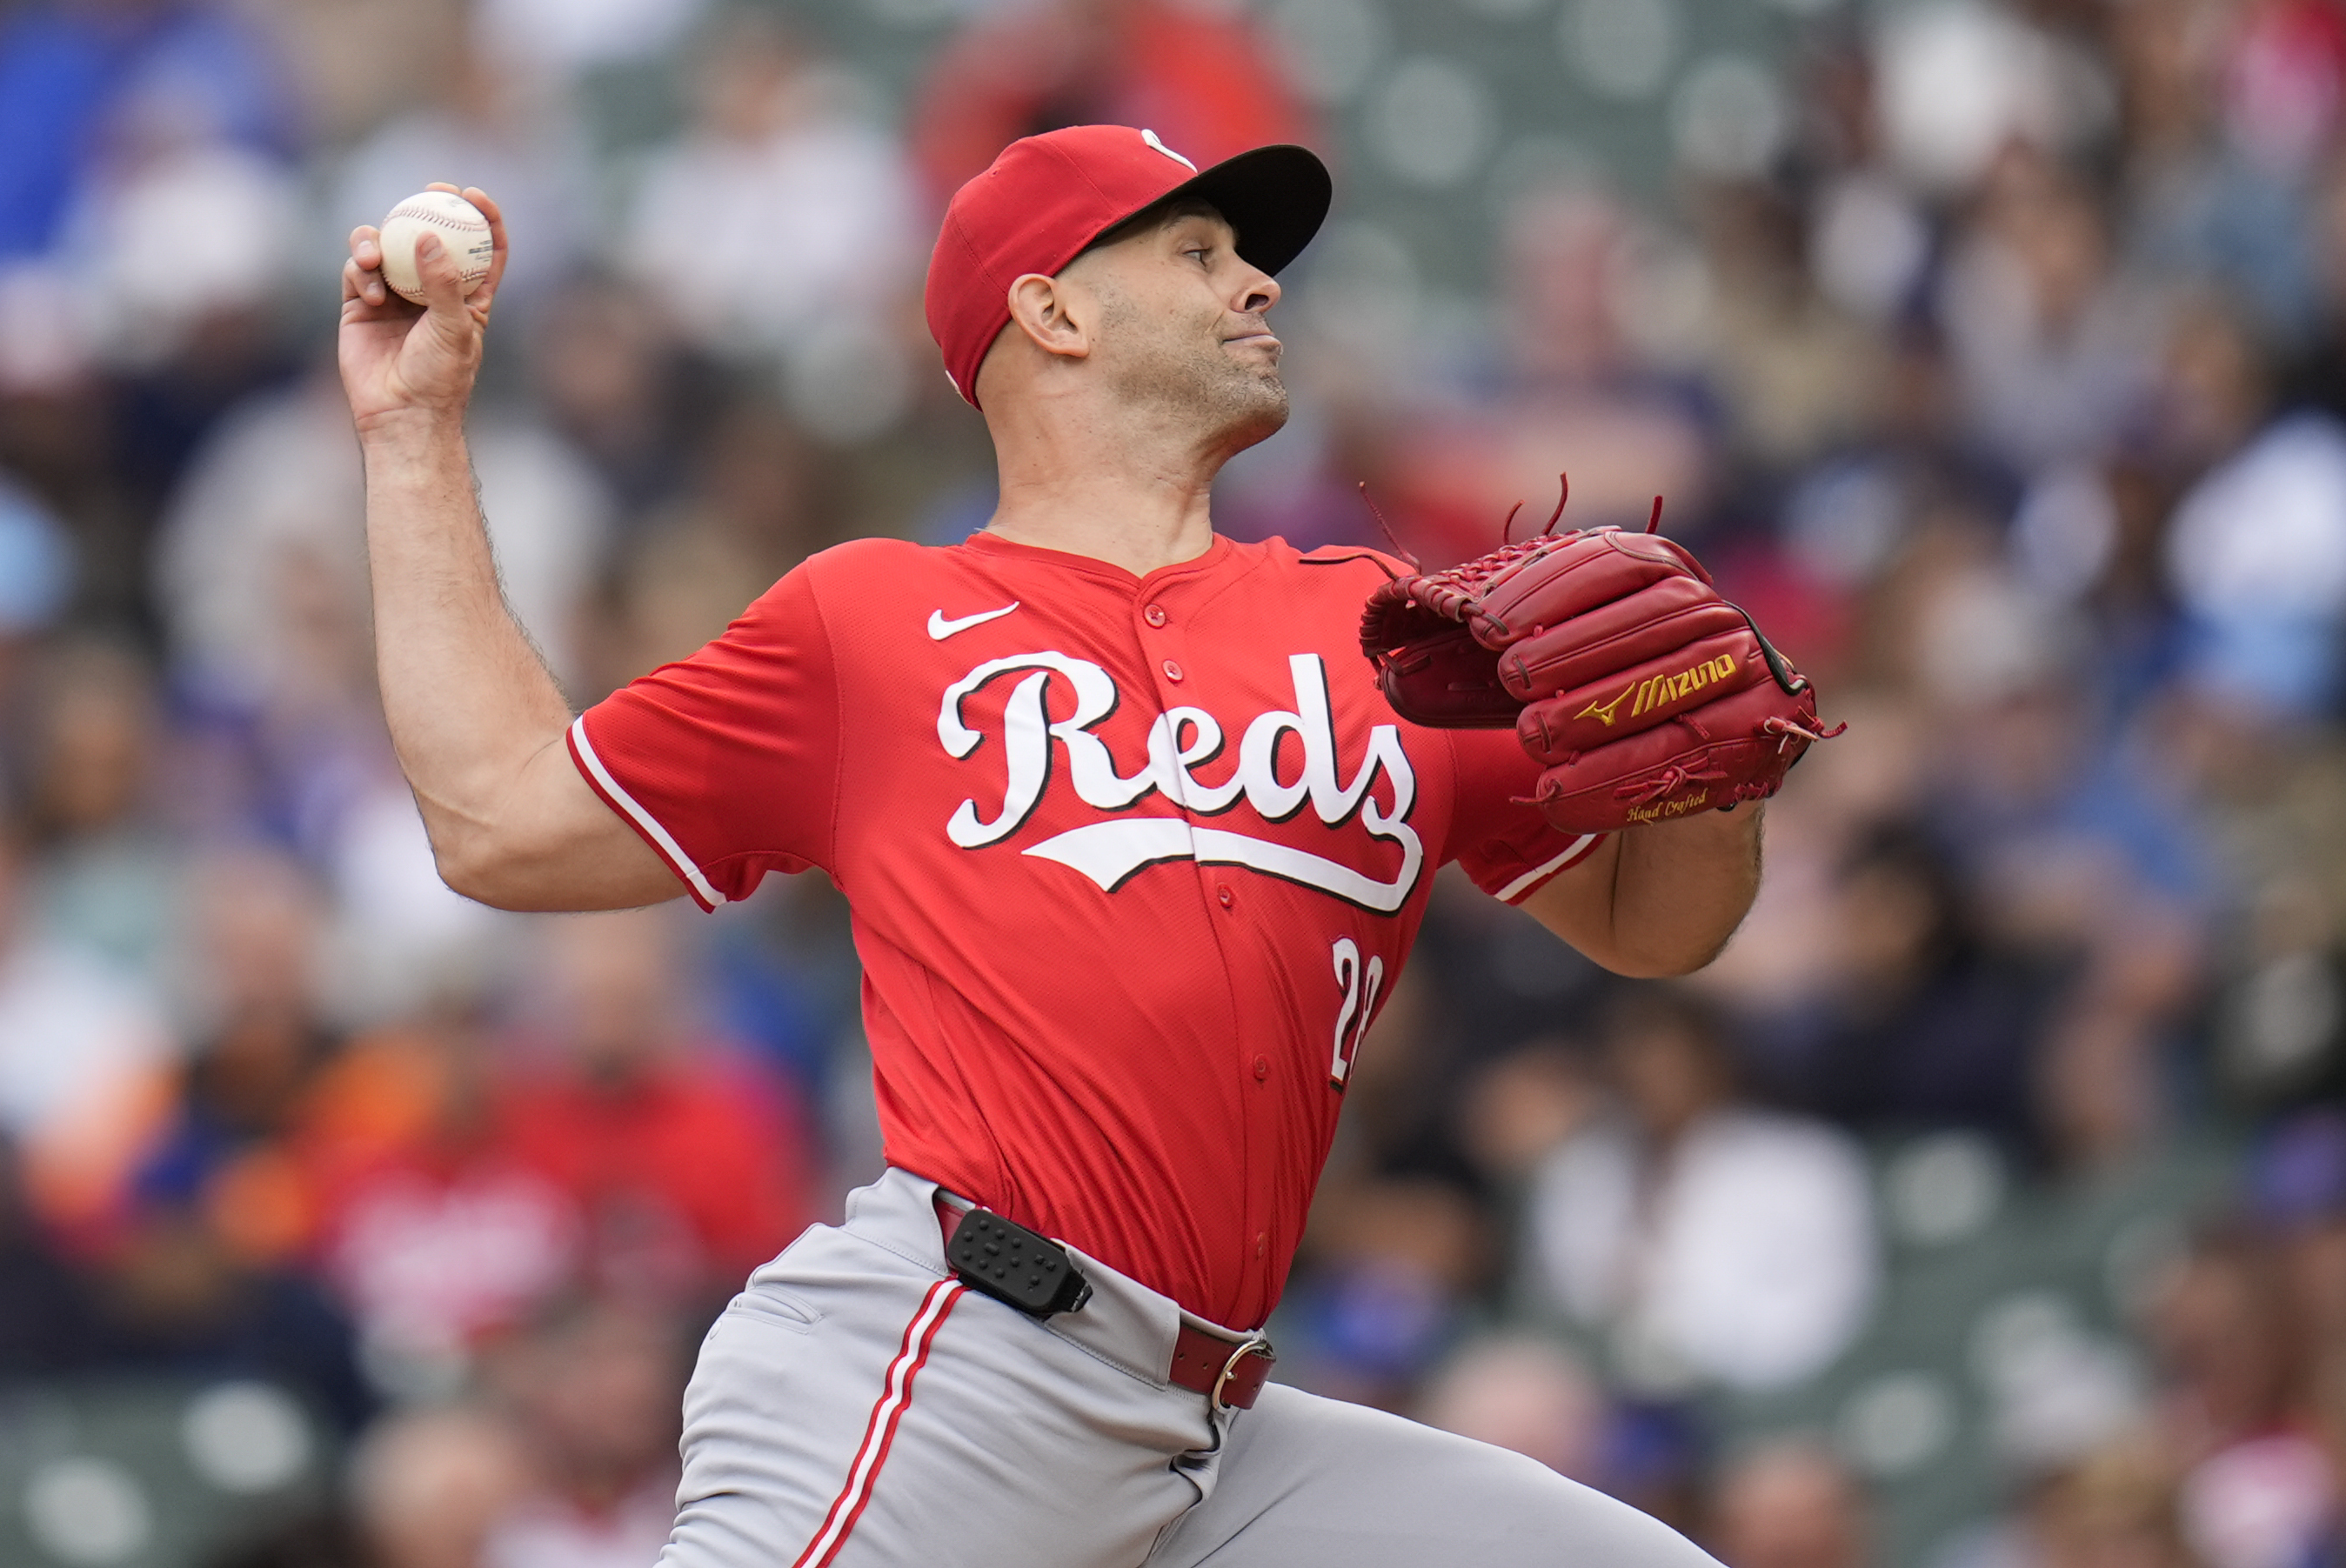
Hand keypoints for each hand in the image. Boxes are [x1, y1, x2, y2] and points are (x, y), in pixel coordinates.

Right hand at [338, 183, 508, 435]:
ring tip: (374, 256)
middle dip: (429, 207)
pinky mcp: (360, 303)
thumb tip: (430, 239)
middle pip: (431, 236)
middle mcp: (430, 291)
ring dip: (378, 239)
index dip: (483, 218)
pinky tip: (370, 292)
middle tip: (428, 191)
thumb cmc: (439, 377)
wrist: (400, 413)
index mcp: (468, 297)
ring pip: (386, 247)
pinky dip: (361, 271)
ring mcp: (394, 295)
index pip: (483, 249)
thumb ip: (444, 284)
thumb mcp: (454, 329)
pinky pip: (358, 270)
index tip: (473, 195)